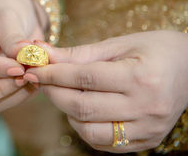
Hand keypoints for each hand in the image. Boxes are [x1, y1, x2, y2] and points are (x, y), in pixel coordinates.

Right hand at [0, 0, 46, 111]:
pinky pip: (2, 103)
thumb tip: (23, 58)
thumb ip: (13, 37)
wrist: (17, 16)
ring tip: (34, 76)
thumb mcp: (8, 15)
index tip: (19, 67)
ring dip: (13, 94)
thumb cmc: (6, 10)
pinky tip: (34, 81)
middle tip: (26, 77)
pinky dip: (19, 97)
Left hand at [24, 31, 187, 152]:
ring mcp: (148, 129)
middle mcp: (147, 107)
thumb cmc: (154, 49)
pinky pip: (104, 143)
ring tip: (64, 94)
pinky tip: (82, 110)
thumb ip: (80, 53)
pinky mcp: (147, 141)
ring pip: (90, 130)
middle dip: (54, 92)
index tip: (34, 68)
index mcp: (141, 77)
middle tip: (42, 80)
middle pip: (83, 106)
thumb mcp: (119, 45)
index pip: (84, 77)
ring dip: (67, 113)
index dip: (53, 73)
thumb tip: (44, 54)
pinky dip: (85, 128)